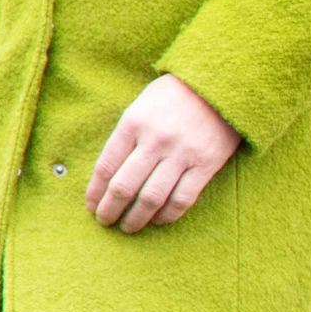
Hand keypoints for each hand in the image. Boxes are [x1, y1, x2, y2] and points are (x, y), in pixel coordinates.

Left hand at [86, 76, 238, 233]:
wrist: (220, 84)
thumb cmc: (173, 97)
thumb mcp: (140, 107)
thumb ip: (125, 138)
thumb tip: (106, 176)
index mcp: (133, 123)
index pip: (106, 166)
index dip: (95, 192)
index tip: (91, 205)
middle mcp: (155, 140)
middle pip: (124, 186)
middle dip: (109, 210)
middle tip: (104, 221)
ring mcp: (181, 153)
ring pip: (151, 198)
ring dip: (136, 218)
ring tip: (128, 226)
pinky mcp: (206, 164)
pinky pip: (182, 199)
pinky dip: (167, 215)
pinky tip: (158, 220)